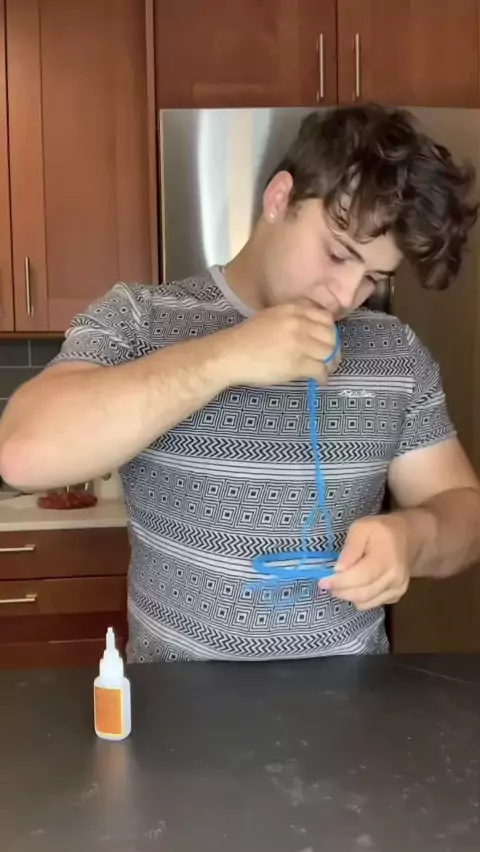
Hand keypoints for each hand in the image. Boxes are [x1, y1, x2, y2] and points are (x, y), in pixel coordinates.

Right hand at [221, 302, 339, 386]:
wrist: (230, 354)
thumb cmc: (246, 338)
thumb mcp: (271, 316)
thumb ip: (292, 318)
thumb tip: (311, 330)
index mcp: (293, 310)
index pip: (325, 318)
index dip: (329, 331)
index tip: (326, 340)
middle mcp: (299, 323)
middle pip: (331, 335)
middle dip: (333, 348)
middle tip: (330, 358)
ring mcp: (300, 343)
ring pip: (329, 353)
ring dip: (331, 363)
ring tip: (326, 370)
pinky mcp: (297, 364)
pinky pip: (320, 369)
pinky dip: (322, 376)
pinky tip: (319, 379)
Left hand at [321, 514, 412, 609]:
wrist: (409, 537)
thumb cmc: (382, 530)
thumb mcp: (362, 528)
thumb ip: (350, 548)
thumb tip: (338, 569)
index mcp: (385, 559)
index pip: (360, 577)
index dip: (340, 582)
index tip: (323, 582)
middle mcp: (394, 578)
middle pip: (362, 593)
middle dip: (341, 591)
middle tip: (328, 584)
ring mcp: (397, 589)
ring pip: (366, 602)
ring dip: (349, 596)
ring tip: (341, 584)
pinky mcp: (396, 595)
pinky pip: (373, 603)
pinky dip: (360, 598)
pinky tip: (356, 585)